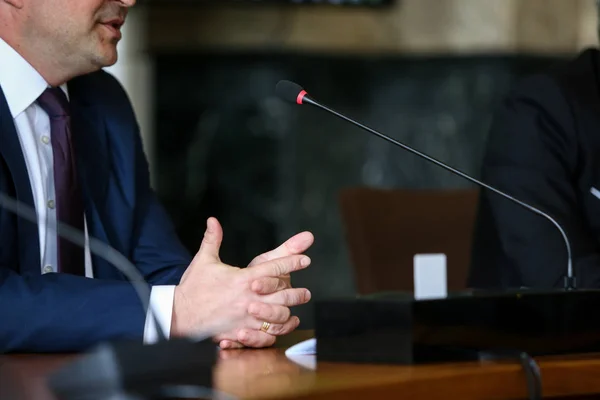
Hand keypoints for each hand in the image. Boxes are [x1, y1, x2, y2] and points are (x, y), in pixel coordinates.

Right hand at [171, 218, 311, 341]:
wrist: (178, 314)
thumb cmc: (193, 287)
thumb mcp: (204, 260)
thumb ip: (212, 239)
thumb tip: (213, 220)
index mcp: (243, 279)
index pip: (274, 268)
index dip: (292, 262)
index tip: (305, 259)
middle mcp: (248, 298)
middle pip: (282, 295)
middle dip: (297, 293)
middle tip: (306, 292)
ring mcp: (246, 318)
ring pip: (277, 317)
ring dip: (289, 314)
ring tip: (297, 311)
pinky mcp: (240, 334)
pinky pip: (264, 336)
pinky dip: (276, 333)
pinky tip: (281, 329)